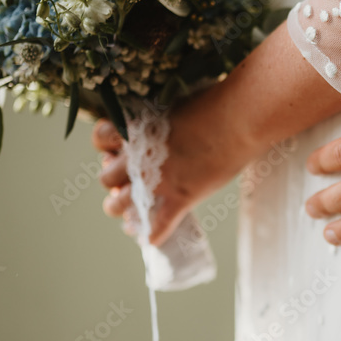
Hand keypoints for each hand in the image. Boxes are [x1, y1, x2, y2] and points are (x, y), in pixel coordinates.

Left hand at [92, 92, 260, 245]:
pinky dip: (153, 235)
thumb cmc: (213, 102)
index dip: (107, 147)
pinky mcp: (179, 200)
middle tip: (128, 183)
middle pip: (106, 177)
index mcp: (136, 129)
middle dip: (115, 181)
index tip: (116, 151)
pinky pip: (157, 226)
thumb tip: (163, 129)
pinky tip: (151, 239)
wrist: (239, 119)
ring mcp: (156, 181)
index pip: (101, 139)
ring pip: (118, 205)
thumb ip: (161, 120)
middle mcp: (138, 157)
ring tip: (129, 215)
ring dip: (122, 210)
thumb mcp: (176, 103)